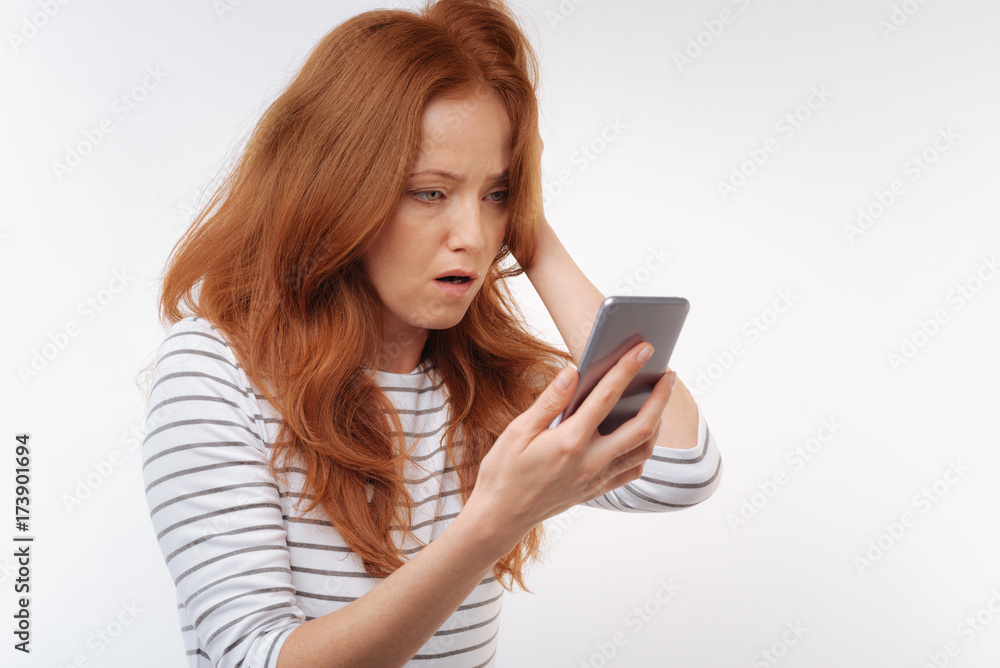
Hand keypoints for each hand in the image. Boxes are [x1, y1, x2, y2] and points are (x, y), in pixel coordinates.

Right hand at [465, 341, 675, 554]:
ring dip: (657, 423)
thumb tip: (573, 371)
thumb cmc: (504, 472)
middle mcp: (590, 461)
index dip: (627, 368)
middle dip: (660, 397)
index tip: (643, 349)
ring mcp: (596, 478)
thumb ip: (549, 401)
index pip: (607, 397)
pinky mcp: (597, 489)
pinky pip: (632, 470)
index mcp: (569, 441)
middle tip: (668, 374)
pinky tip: (642, 435)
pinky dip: (644, 450)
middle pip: (640, 426)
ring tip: (659, 400)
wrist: (500, 516)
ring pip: (643, 450)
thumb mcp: (517, 431)